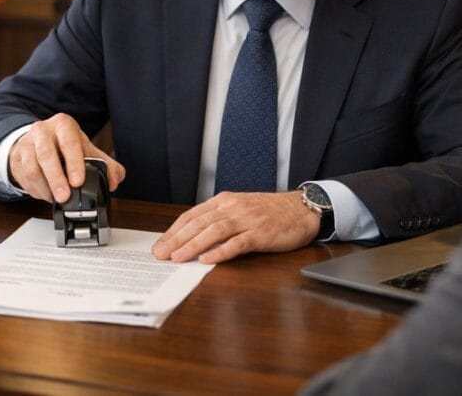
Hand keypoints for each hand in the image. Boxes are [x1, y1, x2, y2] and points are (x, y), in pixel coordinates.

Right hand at [7, 113, 124, 202]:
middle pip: (46, 154)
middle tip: (65, 197)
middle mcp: (43, 130)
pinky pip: (24, 177)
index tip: (78, 181)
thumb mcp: (85, 150)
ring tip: (56, 198)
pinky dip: (36, 190)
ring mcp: (27, 143)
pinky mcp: (16, 157)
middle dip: (57, 179)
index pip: (69, 141)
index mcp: (63, 125)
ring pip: (32, 167)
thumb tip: (115, 179)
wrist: (37, 142)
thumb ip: (105, 164)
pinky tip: (46, 194)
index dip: (74, 162)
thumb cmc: (64, 146)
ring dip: (45, 187)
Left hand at [152, 190, 319, 263]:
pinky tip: (208, 260)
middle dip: (177, 239)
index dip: (174, 231)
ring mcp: (248, 219)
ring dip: (193, 245)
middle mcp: (234, 207)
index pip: (192, 215)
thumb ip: (219, 220)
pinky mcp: (261, 233)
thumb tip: (192, 238)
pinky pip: (238, 242)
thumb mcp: (240, 209)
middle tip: (161, 254)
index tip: (160, 245)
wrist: (302, 209)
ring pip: (215, 231)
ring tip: (178, 258)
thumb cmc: (270, 212)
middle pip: (199, 223)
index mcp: (225, 201)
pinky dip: (221, 251)